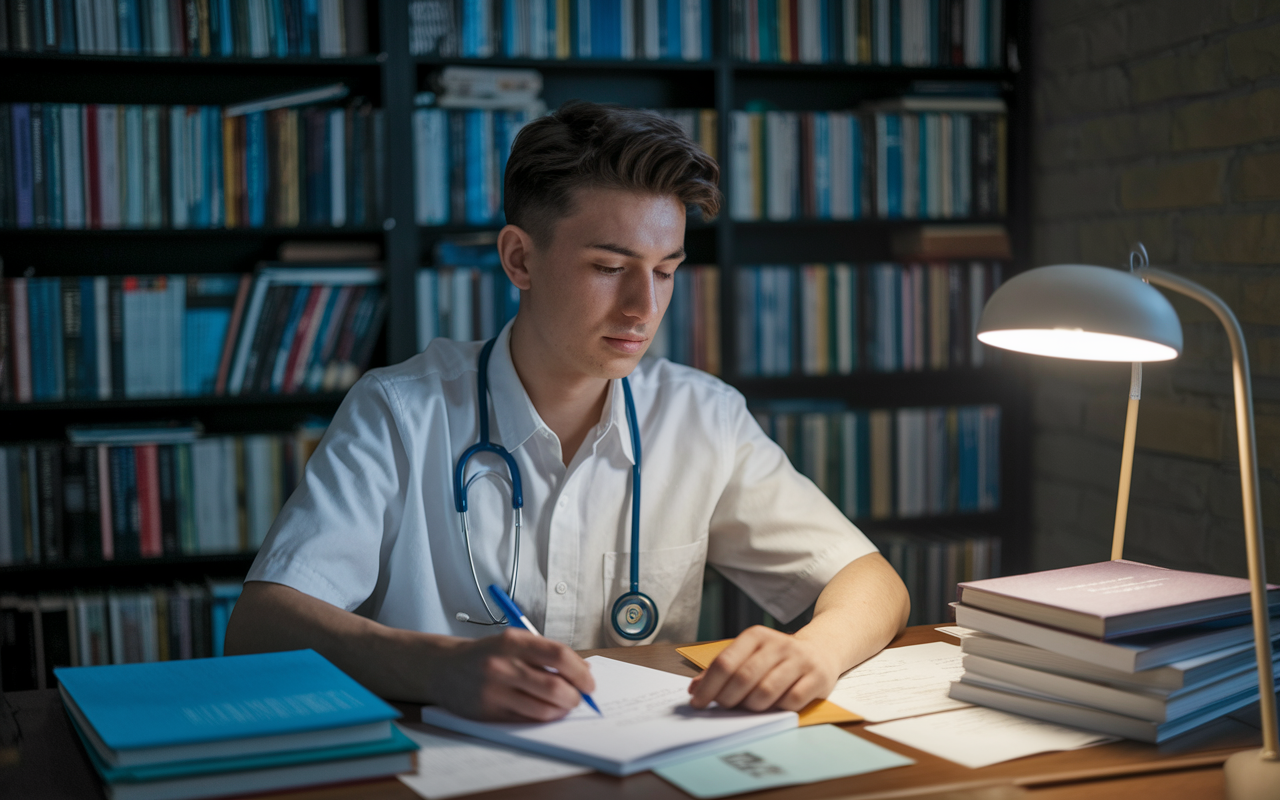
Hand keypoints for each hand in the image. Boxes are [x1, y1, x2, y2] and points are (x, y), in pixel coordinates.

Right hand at [423, 628, 595, 721]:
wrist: (445, 668)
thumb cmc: (487, 654)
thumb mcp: (515, 641)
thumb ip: (548, 652)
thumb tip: (584, 670)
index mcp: (513, 641)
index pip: (559, 656)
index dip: (580, 672)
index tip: (589, 682)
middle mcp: (503, 664)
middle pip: (554, 687)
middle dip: (575, 696)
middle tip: (579, 698)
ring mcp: (494, 690)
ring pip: (543, 709)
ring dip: (561, 710)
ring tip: (563, 705)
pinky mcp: (488, 712)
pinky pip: (526, 720)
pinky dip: (543, 718)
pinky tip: (545, 711)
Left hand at [687, 625, 839, 711]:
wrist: (822, 649)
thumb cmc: (777, 658)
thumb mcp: (749, 655)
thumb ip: (722, 670)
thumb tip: (694, 689)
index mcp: (756, 636)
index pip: (725, 662)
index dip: (708, 686)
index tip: (697, 703)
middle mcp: (778, 644)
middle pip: (743, 677)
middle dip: (727, 699)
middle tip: (722, 708)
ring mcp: (799, 660)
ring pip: (766, 691)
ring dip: (751, 707)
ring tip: (747, 708)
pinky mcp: (817, 678)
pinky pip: (790, 702)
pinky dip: (776, 709)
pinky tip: (772, 708)